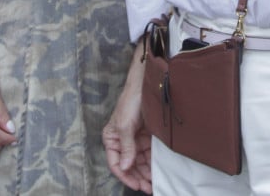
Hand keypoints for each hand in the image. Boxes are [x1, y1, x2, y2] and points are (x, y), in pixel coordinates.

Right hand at [104, 60, 152, 192]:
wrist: (147, 85)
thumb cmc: (131, 101)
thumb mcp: (125, 125)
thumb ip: (126, 147)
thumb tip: (126, 167)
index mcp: (112, 139)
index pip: (116, 163)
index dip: (125, 176)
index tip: (136, 185)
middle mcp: (123, 142)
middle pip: (129, 165)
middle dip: (138, 177)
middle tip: (149, 188)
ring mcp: (135, 140)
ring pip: (140, 162)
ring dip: (146, 173)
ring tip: (154, 183)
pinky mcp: (147, 137)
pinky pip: (149, 154)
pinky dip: (153, 163)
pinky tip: (158, 170)